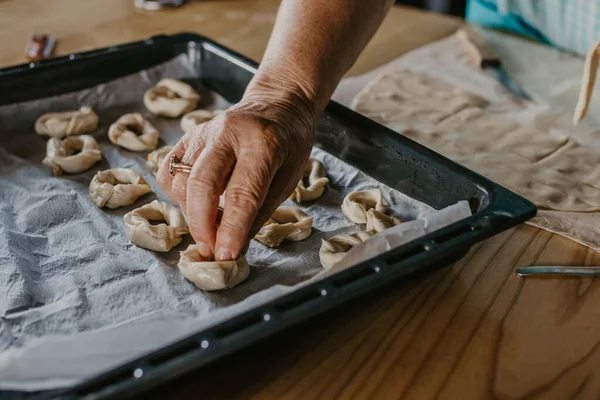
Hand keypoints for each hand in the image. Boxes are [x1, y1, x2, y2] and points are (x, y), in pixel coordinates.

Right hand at [156, 79, 315, 260]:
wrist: (277, 105)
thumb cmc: (289, 145)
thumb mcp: (288, 178)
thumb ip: (259, 213)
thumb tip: (233, 249)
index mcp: (264, 142)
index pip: (243, 192)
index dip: (232, 229)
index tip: (227, 256)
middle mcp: (228, 132)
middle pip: (201, 182)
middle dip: (201, 224)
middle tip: (211, 250)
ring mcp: (203, 131)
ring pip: (181, 179)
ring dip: (191, 212)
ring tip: (212, 225)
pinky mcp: (187, 136)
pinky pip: (170, 171)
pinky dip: (178, 195)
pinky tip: (199, 202)